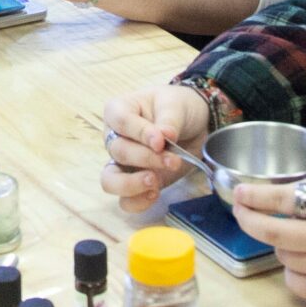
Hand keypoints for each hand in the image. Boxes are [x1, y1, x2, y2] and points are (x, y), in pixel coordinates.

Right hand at [100, 85, 209, 211]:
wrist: (195, 125)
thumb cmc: (178, 107)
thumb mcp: (175, 104)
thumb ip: (168, 120)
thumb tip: (165, 135)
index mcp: (118, 111)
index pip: (120, 122)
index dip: (139, 133)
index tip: (161, 140)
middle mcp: (114, 138)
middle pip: (118, 152)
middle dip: (146, 158)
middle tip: (172, 160)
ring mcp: (122, 163)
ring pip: (110, 180)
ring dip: (132, 185)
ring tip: (155, 182)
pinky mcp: (135, 183)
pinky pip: (125, 200)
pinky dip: (138, 201)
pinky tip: (155, 193)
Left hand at [232, 176, 305, 300]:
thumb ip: (301, 191)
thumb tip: (257, 197)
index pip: (282, 200)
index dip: (254, 197)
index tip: (239, 193)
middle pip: (274, 232)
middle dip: (249, 220)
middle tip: (242, 212)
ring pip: (284, 256)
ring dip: (281, 245)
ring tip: (298, 237)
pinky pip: (298, 284)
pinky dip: (293, 272)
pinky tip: (303, 261)